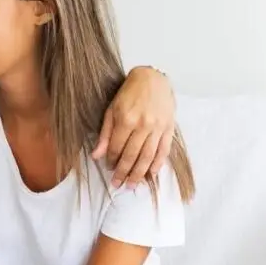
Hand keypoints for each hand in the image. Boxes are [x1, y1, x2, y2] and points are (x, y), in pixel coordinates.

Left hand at [92, 66, 176, 187]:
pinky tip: (151, 174)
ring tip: (132, 185)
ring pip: (148, 157)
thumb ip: (105, 134)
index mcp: (126, 120)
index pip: (117, 148)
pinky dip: (158, 164)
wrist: (153, 79)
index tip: (109, 168)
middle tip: (117, 184)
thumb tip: (97, 155)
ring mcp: (157, 127)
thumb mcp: (111, 110)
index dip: (112, 161)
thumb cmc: (129, 93)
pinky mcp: (169, 128)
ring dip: (139, 174)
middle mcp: (143, 125)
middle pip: (132, 156)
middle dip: (123, 173)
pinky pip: (163, 150)